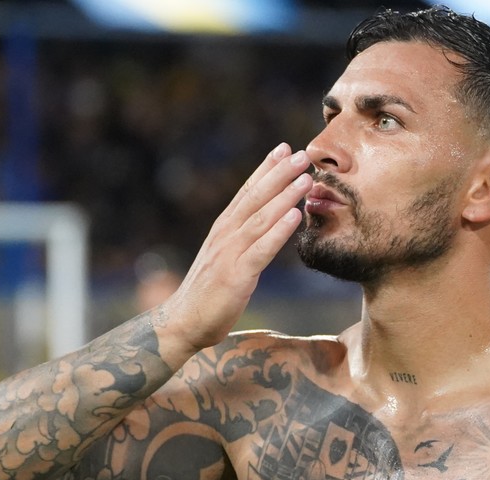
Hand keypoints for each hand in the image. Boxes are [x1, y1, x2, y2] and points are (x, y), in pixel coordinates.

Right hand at [158, 143, 311, 356]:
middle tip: (301, 154)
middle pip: (255, 197)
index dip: (265, 169)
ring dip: (284, 196)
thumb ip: (243, 239)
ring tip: (305, 178)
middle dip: (279, 173)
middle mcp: (225, 235)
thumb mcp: (226, 258)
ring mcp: (229, 254)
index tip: (283, 148)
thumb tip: (266, 224)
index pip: (246, 192)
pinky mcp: (236, 275)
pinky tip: (295, 216)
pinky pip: (261, 249)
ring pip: (261, 218)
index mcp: (223, 229)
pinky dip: (278, 230)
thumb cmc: (209, 292)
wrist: (184, 322)